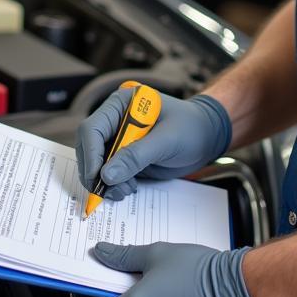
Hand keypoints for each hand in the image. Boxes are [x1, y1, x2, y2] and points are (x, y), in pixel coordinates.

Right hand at [75, 90, 231, 200]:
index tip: (98, 177)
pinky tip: (128, 188)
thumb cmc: (191, 128)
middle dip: (97, 173)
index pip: (93, 128)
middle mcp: (114, 120)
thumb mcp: (167, 140)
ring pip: (95, 163)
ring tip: (126, 190)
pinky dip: (113, 185)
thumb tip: (106, 175)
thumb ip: (136, 156)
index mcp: (121, 104)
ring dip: (105, 182)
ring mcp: (117, 138)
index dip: (91, 154)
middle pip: (89, 148)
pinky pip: (108, 173)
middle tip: (110, 191)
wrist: (207, 137)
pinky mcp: (123, 156)